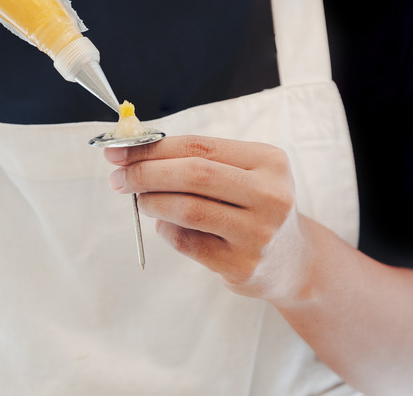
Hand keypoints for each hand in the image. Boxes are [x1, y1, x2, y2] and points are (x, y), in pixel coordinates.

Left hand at [104, 135, 312, 304]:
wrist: (293, 261)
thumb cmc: (255, 208)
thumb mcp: (244, 174)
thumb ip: (197, 161)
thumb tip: (132, 152)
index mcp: (269, 162)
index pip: (200, 147)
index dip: (154, 148)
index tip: (118, 150)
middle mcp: (270, 195)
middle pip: (194, 174)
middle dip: (146, 173)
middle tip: (119, 177)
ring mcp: (258, 233)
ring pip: (187, 209)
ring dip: (152, 202)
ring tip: (141, 200)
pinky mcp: (242, 265)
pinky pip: (187, 242)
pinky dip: (165, 230)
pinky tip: (165, 225)